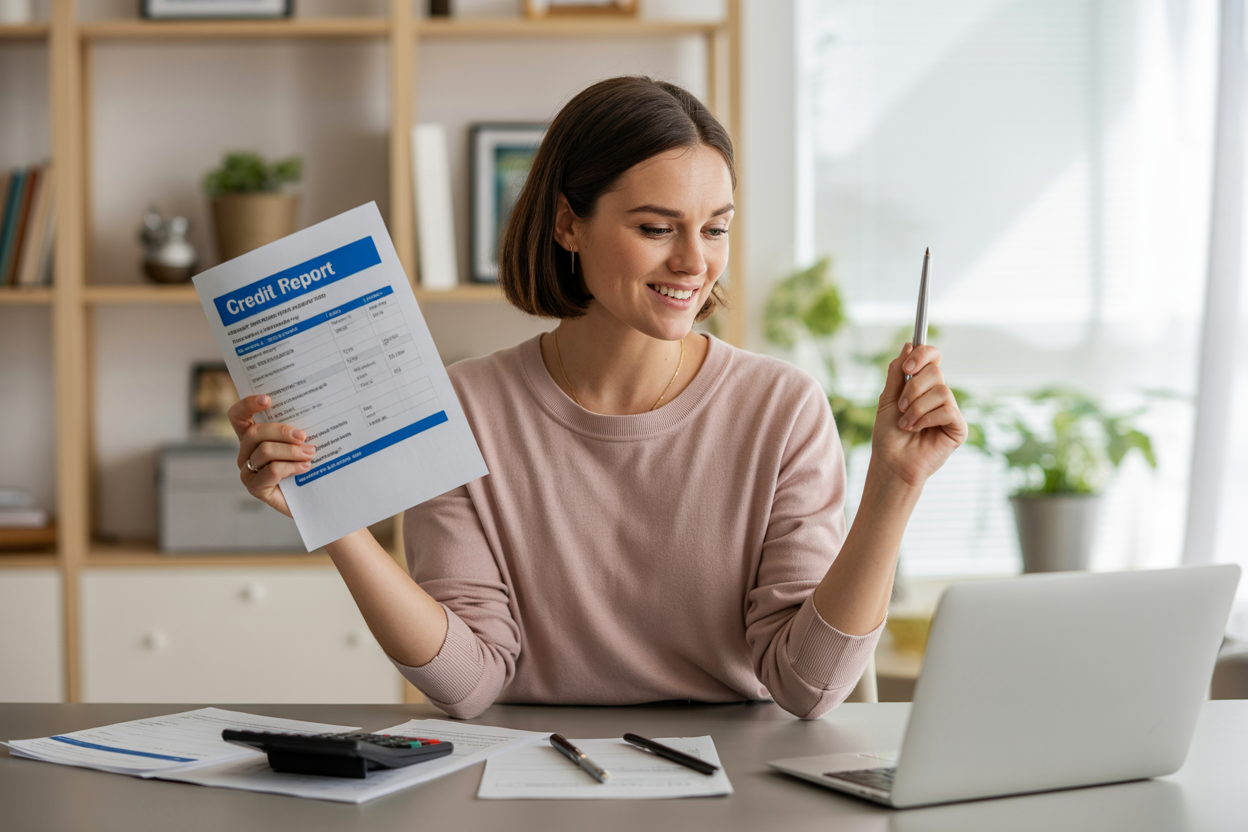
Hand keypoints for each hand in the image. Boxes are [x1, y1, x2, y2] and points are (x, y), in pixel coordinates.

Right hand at [228, 395, 316, 517]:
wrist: (314, 499)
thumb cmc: (307, 467)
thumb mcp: (301, 443)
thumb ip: (296, 430)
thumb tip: (306, 413)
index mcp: (253, 437)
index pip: (238, 416)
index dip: (247, 405)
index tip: (268, 400)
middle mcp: (246, 453)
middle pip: (254, 433)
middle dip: (281, 431)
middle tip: (303, 436)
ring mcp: (248, 471)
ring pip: (264, 451)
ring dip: (291, 451)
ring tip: (311, 453)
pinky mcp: (256, 488)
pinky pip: (272, 471)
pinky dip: (291, 467)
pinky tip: (305, 467)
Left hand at [870, 343, 967, 488]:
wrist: (891, 462)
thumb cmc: (888, 434)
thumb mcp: (888, 398)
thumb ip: (897, 372)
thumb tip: (909, 345)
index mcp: (923, 384)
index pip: (933, 356)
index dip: (923, 355)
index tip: (907, 368)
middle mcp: (939, 394)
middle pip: (936, 371)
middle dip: (912, 389)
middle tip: (901, 406)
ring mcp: (950, 410)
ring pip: (941, 391)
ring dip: (917, 408)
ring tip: (906, 424)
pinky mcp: (958, 427)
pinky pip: (947, 410)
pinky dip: (927, 419)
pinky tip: (917, 430)